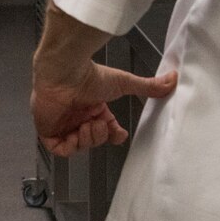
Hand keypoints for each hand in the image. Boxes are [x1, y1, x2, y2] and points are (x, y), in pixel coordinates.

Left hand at [29, 62, 178, 156]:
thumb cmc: (89, 74)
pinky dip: (71, 146)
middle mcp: (77, 115)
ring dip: (89, 138)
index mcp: (92, 106)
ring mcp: (62, 122)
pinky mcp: (47, 129)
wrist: (65, 72)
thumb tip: (172, 80)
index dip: (113, 135)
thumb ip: (147, 85)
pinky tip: (78, 132)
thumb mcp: (123, 82)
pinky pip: (59, 149)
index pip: (105, 128)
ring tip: (90, 124)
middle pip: (93, 139)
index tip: (120, 134)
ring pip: (78, 145)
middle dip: (101, 136)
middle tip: (102, 125)